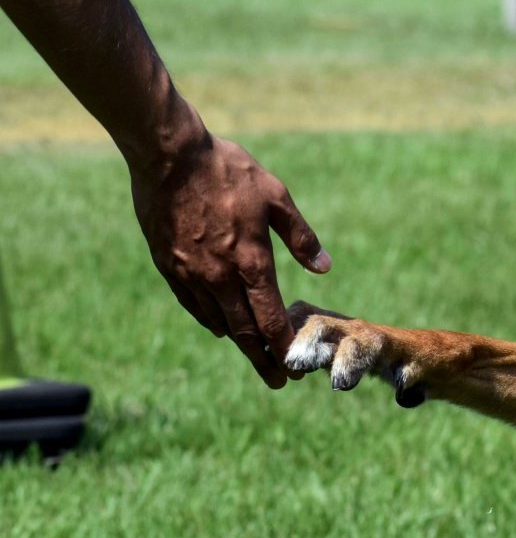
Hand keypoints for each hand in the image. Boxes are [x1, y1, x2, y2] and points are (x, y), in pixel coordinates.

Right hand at [128, 133, 330, 387]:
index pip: (271, 319)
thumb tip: (325, 267)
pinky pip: (192, 304)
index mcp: (251, 261)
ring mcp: (191, 273)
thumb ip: (301, 236)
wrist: (169, 156)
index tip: (295, 367)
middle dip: (263, 359)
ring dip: (237, 343)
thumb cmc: (229, 171)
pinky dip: (209, 320)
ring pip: (217, 321)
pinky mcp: (168, 265)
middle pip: (244, 331)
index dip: (284, 346)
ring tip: (254, 357)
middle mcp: (220, 276)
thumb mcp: (276, 197)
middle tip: (278, 381)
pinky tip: (220, 327)